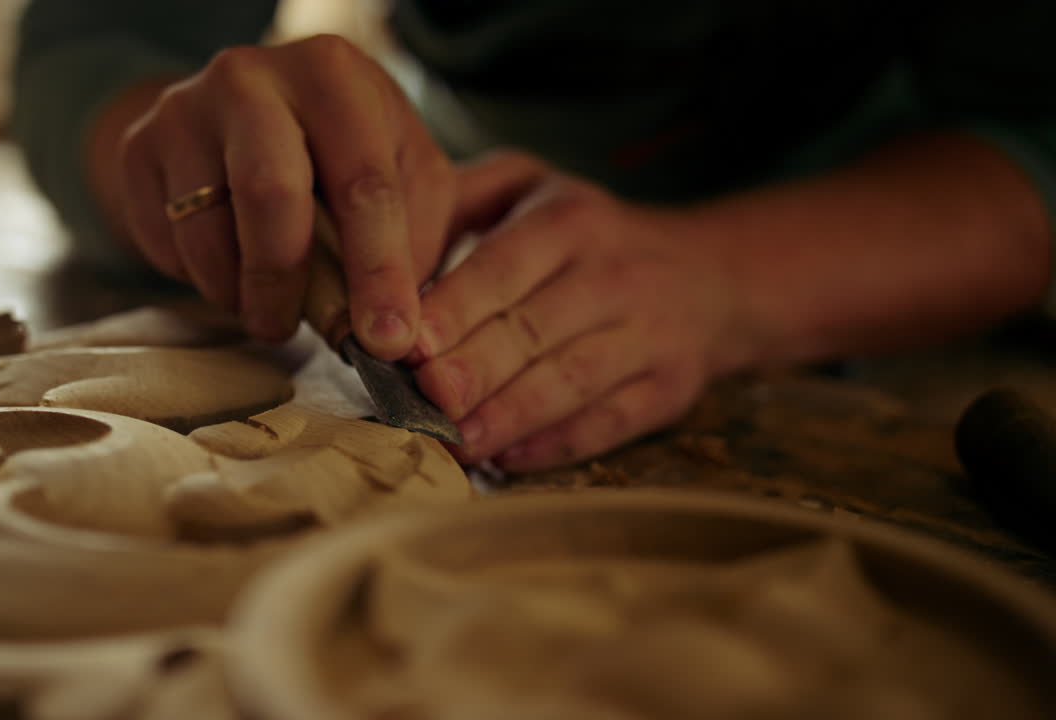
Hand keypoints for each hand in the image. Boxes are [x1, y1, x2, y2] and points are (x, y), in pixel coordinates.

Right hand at [116, 35, 455, 359]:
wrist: (246, 118)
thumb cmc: (345, 156)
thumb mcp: (404, 176)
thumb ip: (415, 243)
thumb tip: (399, 334)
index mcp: (333, 74)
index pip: (363, 182)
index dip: (379, 271)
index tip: (388, 342)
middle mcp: (251, 77)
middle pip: (268, 192)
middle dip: (289, 283)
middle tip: (297, 332)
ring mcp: (185, 110)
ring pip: (207, 232)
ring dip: (243, 293)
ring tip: (271, 305)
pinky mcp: (139, 149)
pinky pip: (167, 244)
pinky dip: (205, 280)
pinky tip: (232, 269)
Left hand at [412, 152, 749, 470]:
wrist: (711, 276)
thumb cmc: (587, 235)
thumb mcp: (530, 185)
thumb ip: (458, 196)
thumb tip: (384, 243)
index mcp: (568, 222)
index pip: (502, 267)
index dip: (455, 309)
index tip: (408, 343)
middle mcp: (612, 276)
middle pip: (534, 330)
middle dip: (475, 369)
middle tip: (423, 399)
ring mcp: (647, 336)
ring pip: (571, 381)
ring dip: (510, 416)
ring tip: (456, 442)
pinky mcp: (668, 390)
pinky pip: (610, 423)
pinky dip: (558, 445)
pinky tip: (509, 460)